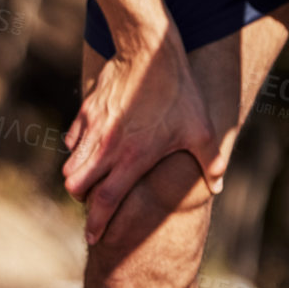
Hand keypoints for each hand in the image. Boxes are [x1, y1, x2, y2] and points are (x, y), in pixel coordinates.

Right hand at [63, 33, 225, 244]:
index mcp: (132, 158)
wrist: (148, 49)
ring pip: (70, 165)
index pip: (105, 202)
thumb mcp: (203, 129)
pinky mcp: (86, 110)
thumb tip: (218, 185)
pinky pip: (72, 139)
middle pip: (76, 187)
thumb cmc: (179, 92)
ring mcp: (93, 128)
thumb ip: (211, 162)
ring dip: (78, 176)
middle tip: (96, 202)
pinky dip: (78, 149)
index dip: (97, 224)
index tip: (94, 238)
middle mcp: (107, 147)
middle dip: (83, 199)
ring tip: (94, 177)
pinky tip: (94, 147)